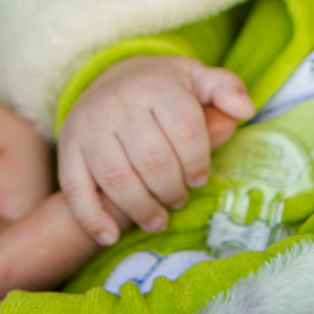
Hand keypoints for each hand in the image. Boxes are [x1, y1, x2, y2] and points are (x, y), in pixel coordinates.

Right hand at [59, 55, 254, 243]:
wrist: (110, 77)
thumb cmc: (163, 88)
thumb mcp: (198, 78)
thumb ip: (226, 89)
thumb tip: (245, 110)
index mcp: (157, 86)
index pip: (185, 131)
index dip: (198, 163)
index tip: (199, 178)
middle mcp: (119, 103)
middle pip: (152, 160)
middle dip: (172, 190)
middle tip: (179, 199)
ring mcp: (89, 126)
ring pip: (117, 178)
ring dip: (141, 208)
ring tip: (157, 219)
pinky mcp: (68, 148)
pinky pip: (75, 188)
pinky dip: (92, 218)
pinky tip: (110, 236)